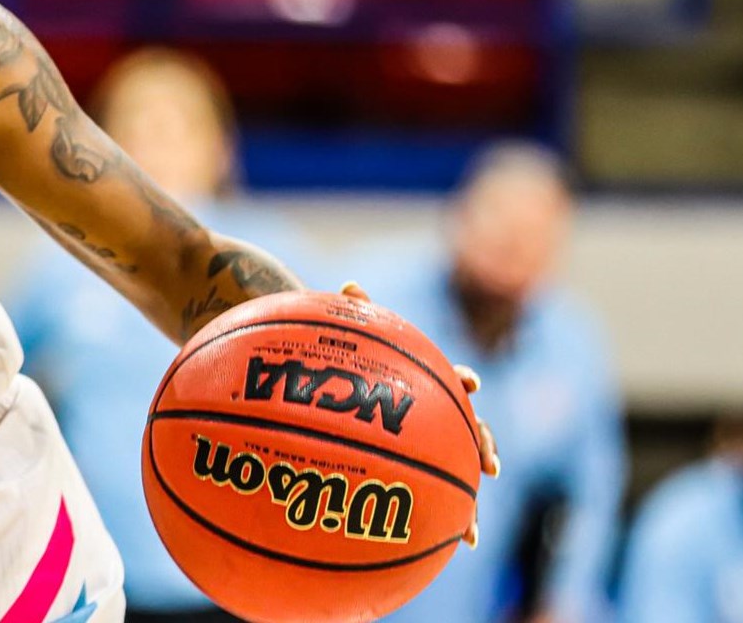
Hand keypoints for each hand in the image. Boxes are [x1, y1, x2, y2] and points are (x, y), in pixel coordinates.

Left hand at [339, 282, 500, 548]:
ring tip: (473, 525)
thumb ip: (355, 314)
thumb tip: (348, 285)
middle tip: (490, 463)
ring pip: (460, 468)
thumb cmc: (347, 360)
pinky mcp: (420, 465)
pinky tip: (458, 544)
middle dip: (482, 445)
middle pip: (470, 427)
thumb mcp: (348, 338)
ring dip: (471, 496)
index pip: (451, 376)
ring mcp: (434, 440)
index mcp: (428, 381)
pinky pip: (438, 494)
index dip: (460, 378)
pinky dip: (448, 517)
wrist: (339, 382)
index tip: (468, 381)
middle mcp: (439, 412)